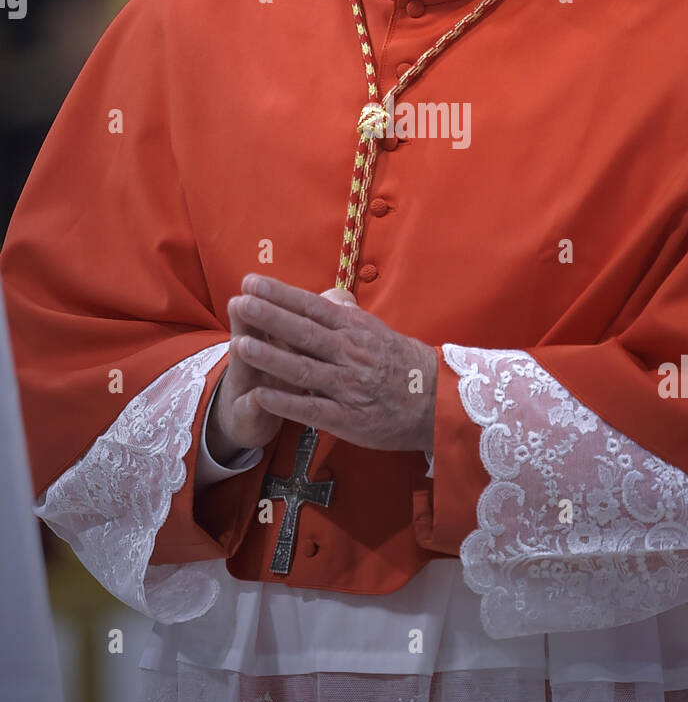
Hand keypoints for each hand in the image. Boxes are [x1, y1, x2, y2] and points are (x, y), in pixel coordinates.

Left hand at [207, 274, 437, 459]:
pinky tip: (260, 395)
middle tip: (238, 303)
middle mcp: (350, 354)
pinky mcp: (348, 418)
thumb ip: (347, 312)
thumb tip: (324, 295)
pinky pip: (313, 409)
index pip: (311, 307)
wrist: (435, 400)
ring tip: (241, 344)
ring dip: (271, 357)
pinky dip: (286, 402)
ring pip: (304, 369)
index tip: (250, 282)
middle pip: (304, 333)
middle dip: (269, 318)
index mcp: (354, 329)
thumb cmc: (400, 362)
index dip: (280, 294)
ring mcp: (348, 386)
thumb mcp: (375, 330)